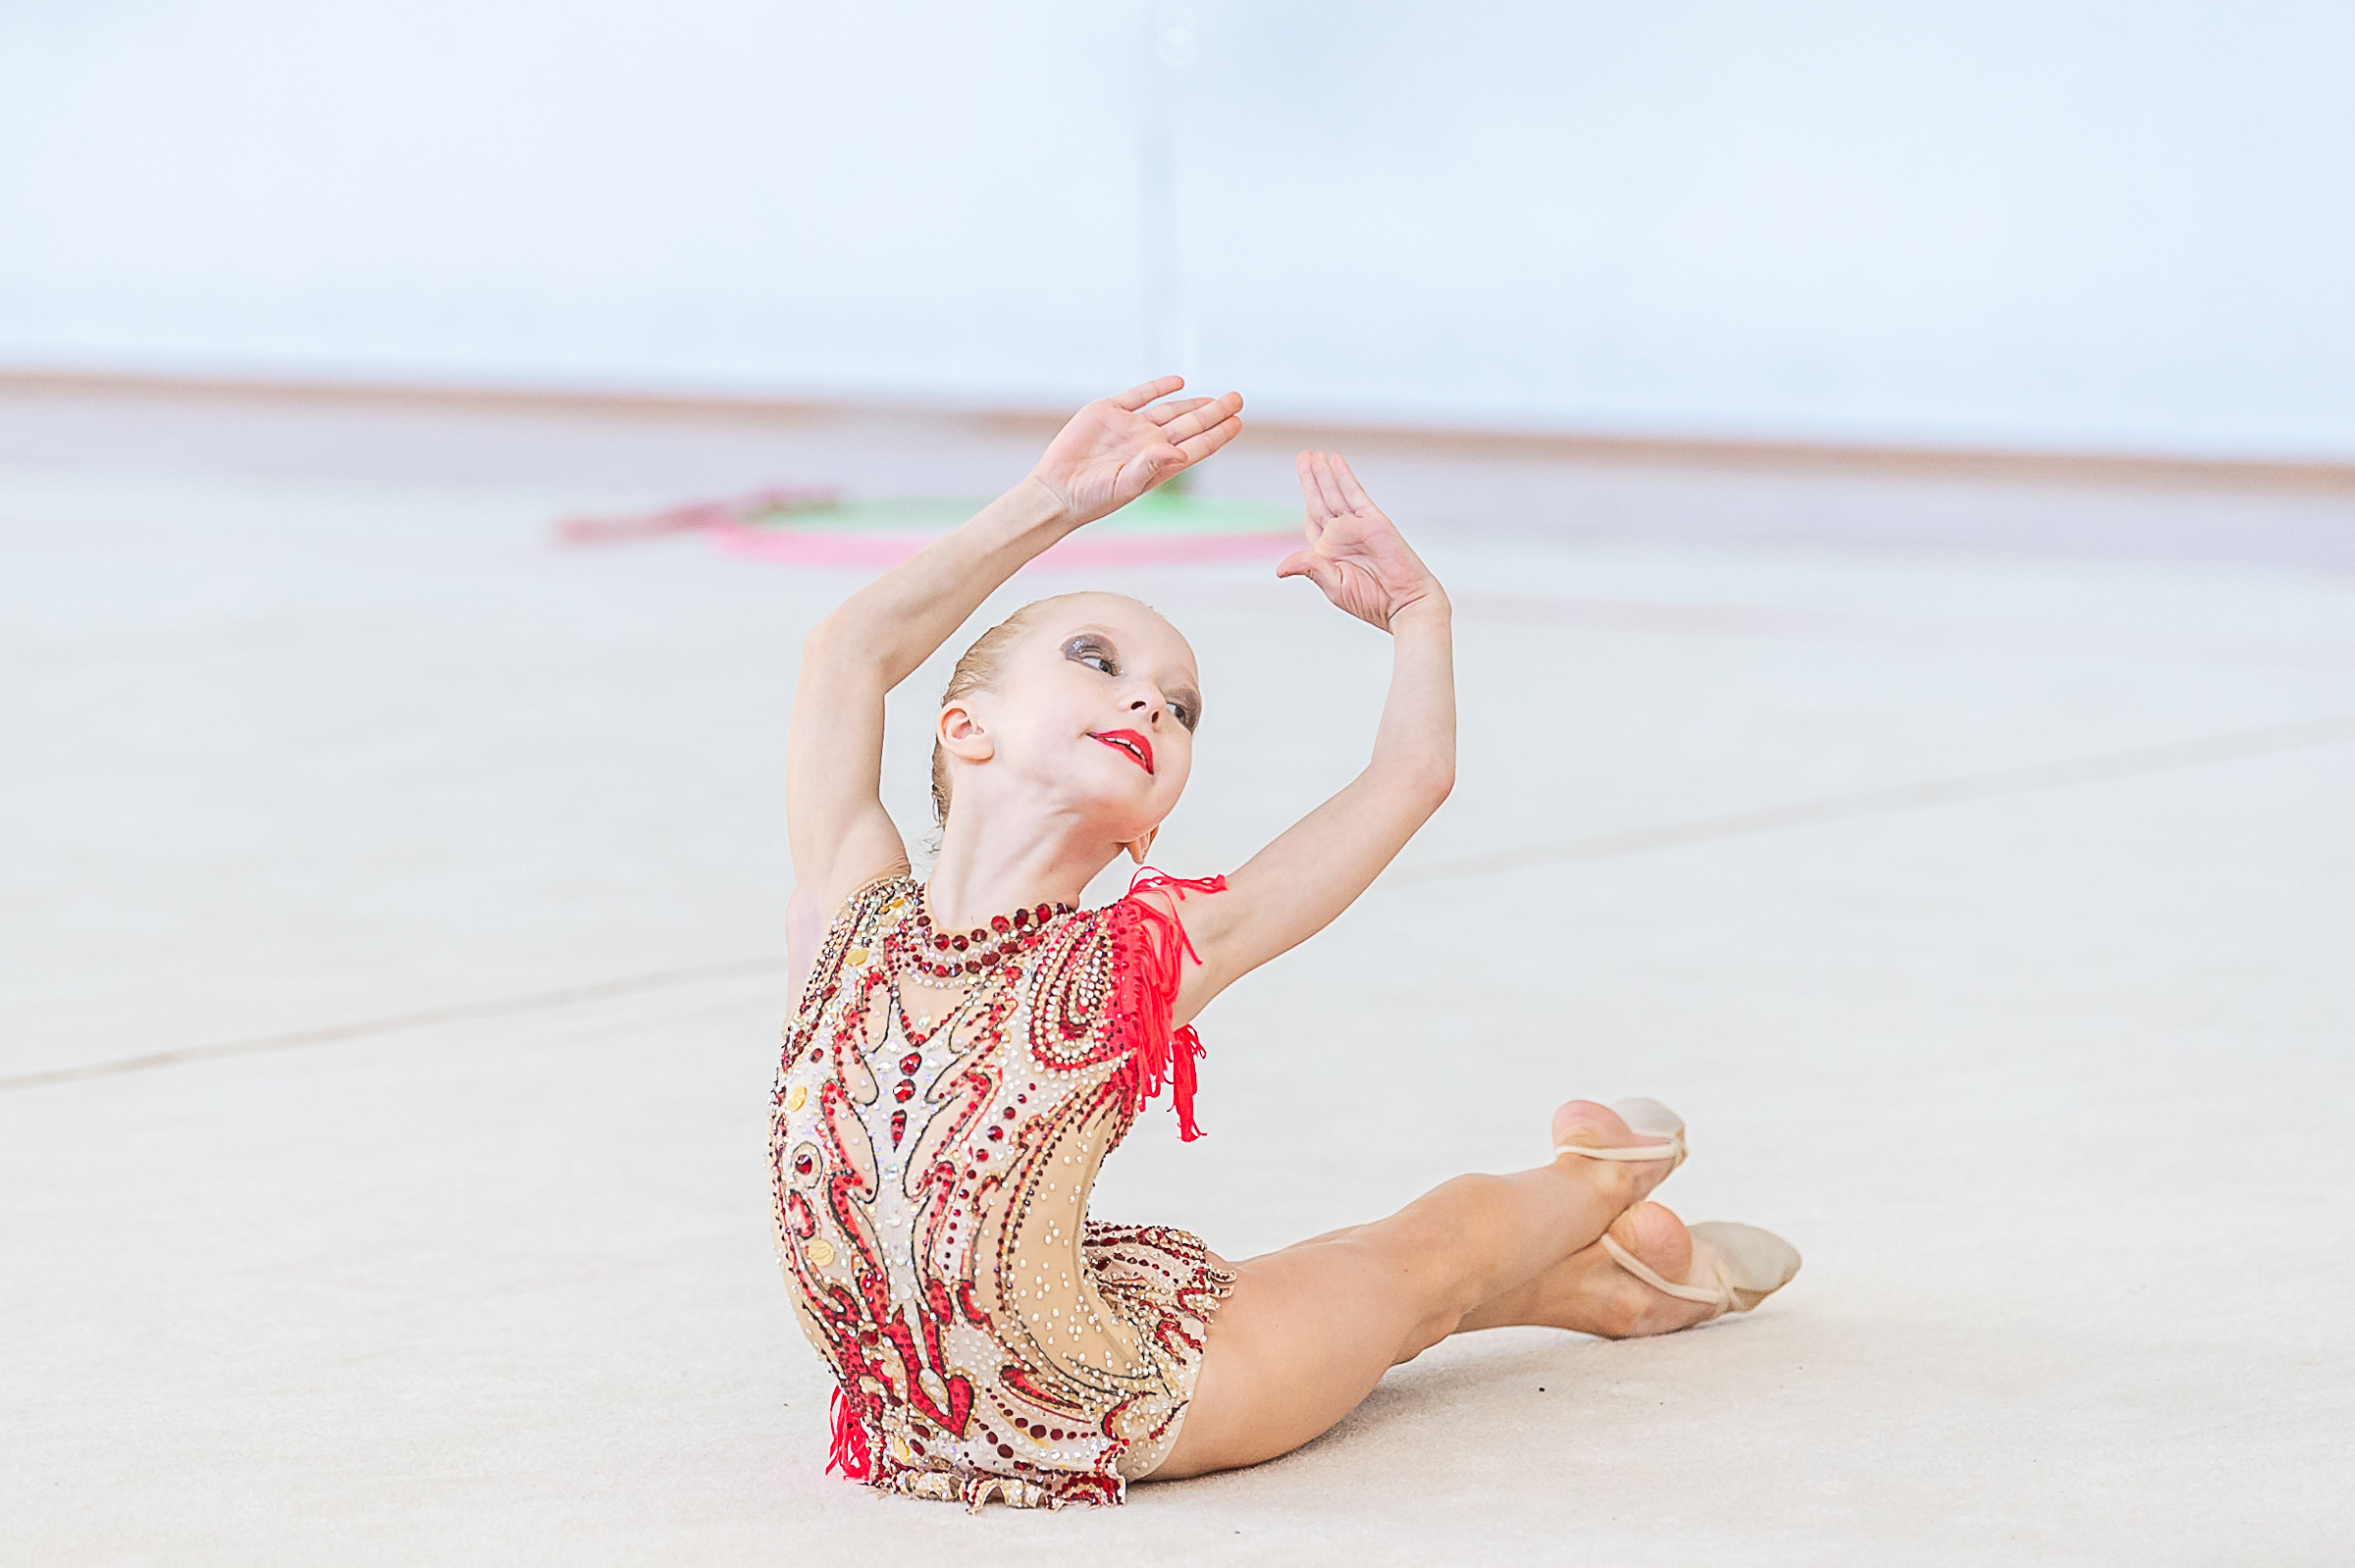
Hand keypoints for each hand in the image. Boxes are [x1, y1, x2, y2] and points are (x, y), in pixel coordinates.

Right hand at [1028, 377, 1243, 524]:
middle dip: (1214, 412)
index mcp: (1159, 464)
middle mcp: (1149, 444)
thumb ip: (1153, 466)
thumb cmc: (1092, 497)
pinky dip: (1158, 387)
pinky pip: (1139, 395)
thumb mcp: (1126, 485)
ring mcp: (1130, 427)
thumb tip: (1181, 450)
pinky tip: (1178, 382)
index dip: (1218, 434)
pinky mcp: (1108, 412)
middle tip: (1237, 399)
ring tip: (1218, 397)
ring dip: (1193, 403)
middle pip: (1190, 424)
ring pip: (1170, 410)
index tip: (1238, 422)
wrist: (1057, 489)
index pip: (1197, 446)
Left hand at [1277, 451, 1444, 630]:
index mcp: (1330, 551)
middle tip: (1304, 455)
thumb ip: (1310, 568)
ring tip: (1314, 454)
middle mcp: (1342, 535)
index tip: (1303, 481)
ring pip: (1334, 492)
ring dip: (1324, 473)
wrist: (1405, 602)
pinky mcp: (1373, 520)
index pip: (1312, 519)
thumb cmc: (1371, 601)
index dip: (1306, 499)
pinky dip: (1344, 476)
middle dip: (1311, 478)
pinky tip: (1335, 461)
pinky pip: (1354, 493)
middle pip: (1321, 499)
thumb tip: (1281, 568)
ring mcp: (1357, 526)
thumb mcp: (1333, 585)